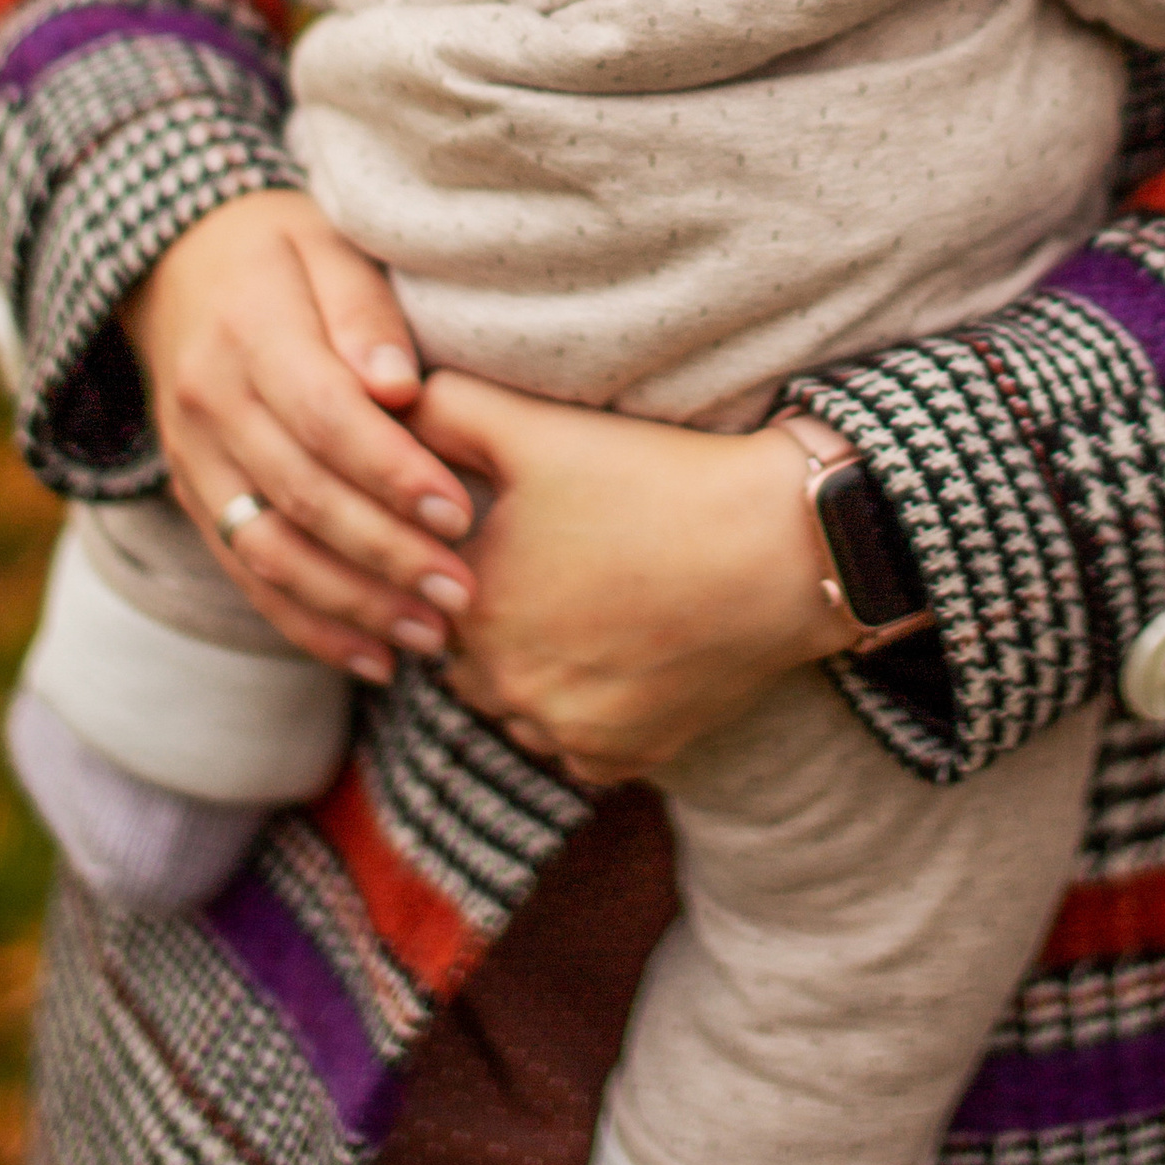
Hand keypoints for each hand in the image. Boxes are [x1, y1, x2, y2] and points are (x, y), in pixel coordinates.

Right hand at [123, 191, 476, 680]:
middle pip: (300, 494)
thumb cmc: (285, 252)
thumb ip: (364, 311)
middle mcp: (209, 401)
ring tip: (429, 634)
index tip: (459, 512)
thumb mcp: (327, 246)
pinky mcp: (195, 498)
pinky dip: (306, 624)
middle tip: (460, 591)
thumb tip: (399, 387)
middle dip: (385, 554)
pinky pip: (245, 574)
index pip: (323, 415)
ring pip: (268, 551)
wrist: (175, 265)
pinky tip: (372, 655)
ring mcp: (192, 458)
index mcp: (249, 330)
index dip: (391, 471)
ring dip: (351, 604)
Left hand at [412, 372, 856, 781]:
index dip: (463, 558)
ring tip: (586, 608)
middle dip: (492, 618)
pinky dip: (587, 711)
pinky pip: (575, 745)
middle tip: (548, 568)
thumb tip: (385, 404)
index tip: (509, 530)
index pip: (425, 592)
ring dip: (534, 670)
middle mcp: (506, 687)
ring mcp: (565, 732)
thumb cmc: (655, 479)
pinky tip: (620, 654)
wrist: (779, 548)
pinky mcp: (622, 759)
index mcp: (472, 608)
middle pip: (467, 656)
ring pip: (518, 706)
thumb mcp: (537, 427)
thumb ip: (444, 411)